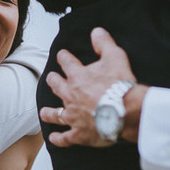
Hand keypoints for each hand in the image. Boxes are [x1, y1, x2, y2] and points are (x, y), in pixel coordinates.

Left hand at [39, 27, 137, 147]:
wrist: (125, 111)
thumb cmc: (120, 84)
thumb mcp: (115, 56)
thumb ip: (104, 43)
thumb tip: (96, 31)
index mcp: (77, 76)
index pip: (66, 62)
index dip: (63, 57)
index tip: (62, 55)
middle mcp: (70, 95)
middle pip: (55, 86)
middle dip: (53, 81)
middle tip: (51, 79)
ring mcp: (72, 116)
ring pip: (55, 114)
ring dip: (48, 113)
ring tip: (44, 112)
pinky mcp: (78, 134)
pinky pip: (65, 138)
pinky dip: (58, 138)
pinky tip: (53, 138)